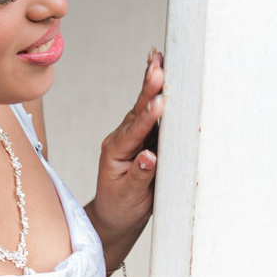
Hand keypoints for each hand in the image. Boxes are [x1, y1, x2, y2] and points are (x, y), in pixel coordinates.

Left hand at [86, 50, 164, 272]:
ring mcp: (132, 136)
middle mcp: (121, 139)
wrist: (114, 216)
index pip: (134, 132)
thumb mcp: (129, 198)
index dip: (148, 117)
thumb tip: (150, 157)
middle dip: (148, 88)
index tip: (160, 102)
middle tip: (157, 66)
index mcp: (115, 152)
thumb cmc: (121, 208)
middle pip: (137, 110)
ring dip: (151, 83)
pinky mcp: (143, 137)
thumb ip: (139, 177)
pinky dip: (156, 93)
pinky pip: (150, 113)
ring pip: (143, 107)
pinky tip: (161, 73)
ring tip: (159, 60)